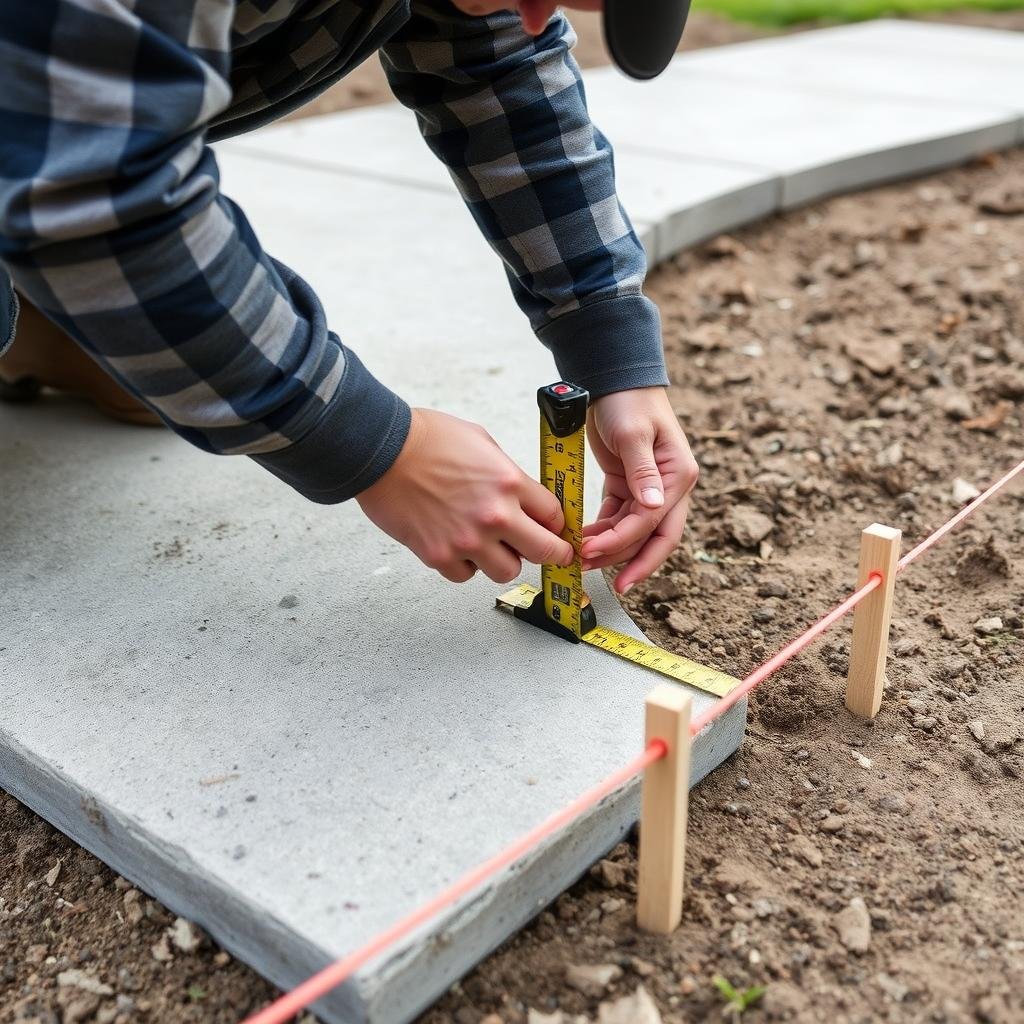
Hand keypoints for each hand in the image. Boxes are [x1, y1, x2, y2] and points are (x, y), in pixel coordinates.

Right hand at [357, 408, 574, 583]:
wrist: (380, 450)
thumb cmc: (426, 438)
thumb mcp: (482, 442)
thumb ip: (507, 474)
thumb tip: (522, 496)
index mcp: (509, 483)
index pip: (554, 516)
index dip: (555, 523)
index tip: (552, 528)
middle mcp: (494, 515)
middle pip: (544, 552)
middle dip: (550, 552)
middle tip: (549, 553)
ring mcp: (467, 540)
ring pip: (507, 572)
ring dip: (503, 560)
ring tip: (489, 544)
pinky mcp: (439, 555)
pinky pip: (466, 576)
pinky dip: (466, 566)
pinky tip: (457, 545)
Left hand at [581, 387, 697, 593]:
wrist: (615, 379)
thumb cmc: (628, 401)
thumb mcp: (633, 433)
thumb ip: (642, 470)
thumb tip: (653, 505)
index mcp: (678, 475)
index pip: (654, 520)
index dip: (626, 542)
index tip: (595, 552)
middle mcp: (669, 486)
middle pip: (655, 537)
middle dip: (629, 560)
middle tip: (600, 578)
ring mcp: (650, 488)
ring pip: (634, 532)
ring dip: (611, 547)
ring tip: (583, 558)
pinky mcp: (628, 485)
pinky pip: (619, 518)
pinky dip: (603, 531)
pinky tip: (584, 539)